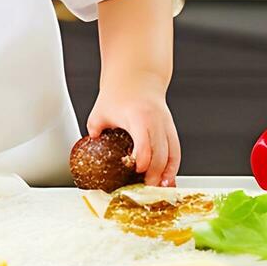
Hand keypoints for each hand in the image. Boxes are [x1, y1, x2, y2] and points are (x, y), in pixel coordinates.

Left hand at [87, 71, 180, 186]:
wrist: (137, 76)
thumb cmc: (119, 92)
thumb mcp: (100, 110)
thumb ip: (95, 130)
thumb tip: (91, 149)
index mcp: (138, 116)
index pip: (144, 142)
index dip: (142, 160)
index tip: (136, 172)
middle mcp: (155, 120)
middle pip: (160, 152)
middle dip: (155, 174)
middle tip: (146, 189)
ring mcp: (165, 124)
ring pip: (172, 153)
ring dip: (167, 173)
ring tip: (160, 189)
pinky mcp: (170, 128)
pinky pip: (175, 150)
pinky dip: (173, 166)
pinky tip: (168, 178)